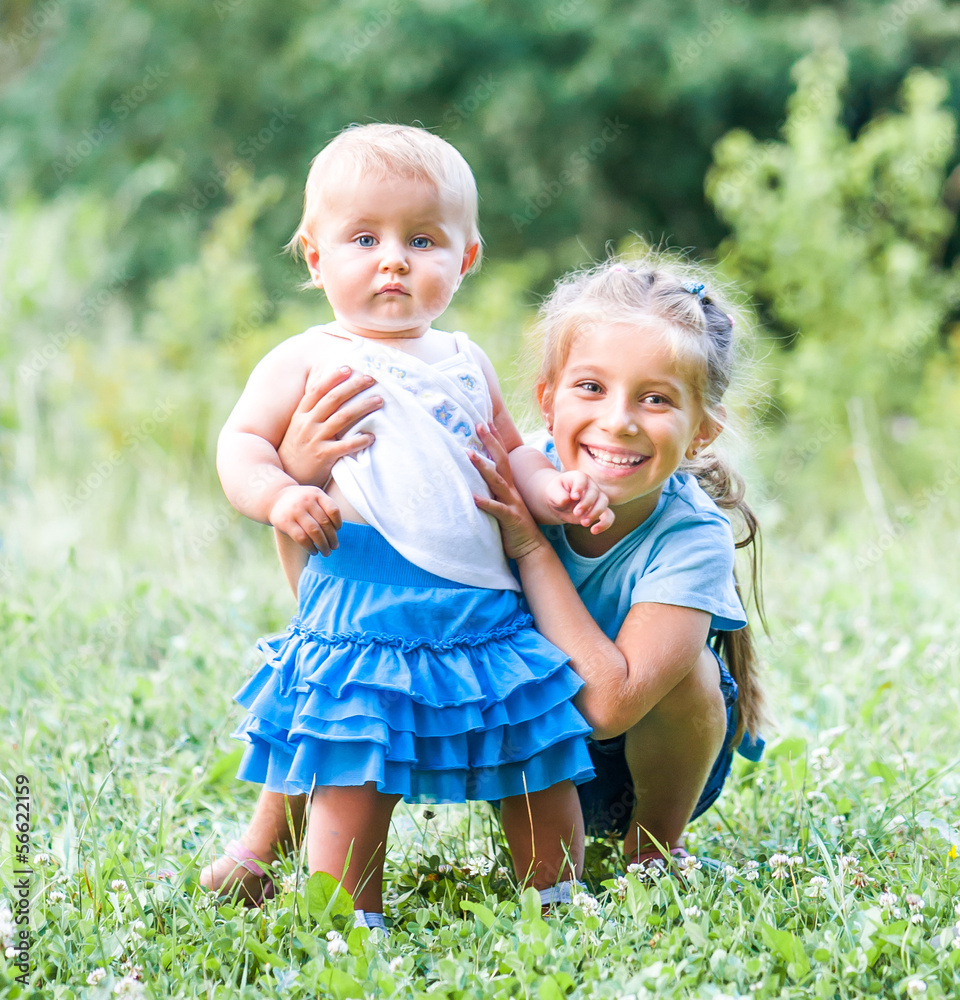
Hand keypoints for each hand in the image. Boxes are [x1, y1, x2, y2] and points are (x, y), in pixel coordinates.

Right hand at [268, 485, 342, 555]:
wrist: (276, 498)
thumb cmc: (302, 502)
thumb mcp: (314, 497)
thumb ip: (325, 509)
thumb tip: (336, 533)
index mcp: (317, 494)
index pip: (333, 510)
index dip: (338, 523)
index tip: (337, 530)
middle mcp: (306, 501)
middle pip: (325, 523)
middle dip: (332, 538)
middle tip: (334, 547)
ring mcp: (295, 511)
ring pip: (314, 532)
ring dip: (323, 545)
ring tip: (326, 552)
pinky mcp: (285, 522)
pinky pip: (302, 538)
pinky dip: (310, 547)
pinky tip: (314, 551)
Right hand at [278, 366, 382, 485]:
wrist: (287, 476)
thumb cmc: (298, 449)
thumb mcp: (299, 427)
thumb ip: (313, 412)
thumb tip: (333, 394)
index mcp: (301, 414)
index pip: (317, 390)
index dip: (333, 377)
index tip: (348, 367)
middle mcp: (307, 424)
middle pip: (333, 399)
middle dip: (353, 386)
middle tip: (371, 378)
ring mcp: (315, 440)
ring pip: (343, 418)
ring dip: (363, 407)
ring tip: (379, 400)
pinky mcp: (323, 457)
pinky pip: (345, 446)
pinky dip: (360, 440)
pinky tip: (372, 436)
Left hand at [470, 423, 545, 560]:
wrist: (531, 548)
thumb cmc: (514, 526)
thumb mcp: (504, 504)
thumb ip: (494, 491)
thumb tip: (479, 479)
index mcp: (509, 486)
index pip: (502, 457)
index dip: (494, 440)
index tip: (484, 422)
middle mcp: (512, 491)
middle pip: (501, 461)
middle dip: (490, 442)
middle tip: (478, 424)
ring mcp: (512, 504)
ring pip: (497, 482)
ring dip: (483, 467)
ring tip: (469, 454)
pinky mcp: (510, 519)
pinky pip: (497, 509)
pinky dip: (485, 503)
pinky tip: (472, 497)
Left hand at [544, 471, 613, 533]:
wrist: (560, 502)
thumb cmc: (556, 494)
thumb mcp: (552, 492)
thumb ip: (559, 495)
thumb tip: (568, 500)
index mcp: (579, 477)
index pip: (582, 479)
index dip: (579, 487)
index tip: (573, 497)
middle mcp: (591, 485)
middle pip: (595, 492)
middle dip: (586, 504)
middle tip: (576, 513)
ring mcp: (597, 497)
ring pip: (604, 502)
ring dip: (595, 513)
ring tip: (583, 523)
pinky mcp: (599, 510)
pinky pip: (609, 516)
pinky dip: (605, 524)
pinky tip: (594, 531)